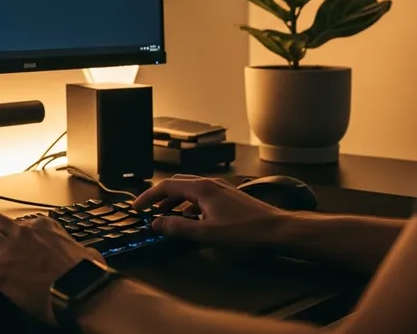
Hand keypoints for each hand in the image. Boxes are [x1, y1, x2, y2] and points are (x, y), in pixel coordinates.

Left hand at [0, 213, 104, 324]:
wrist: (80, 290)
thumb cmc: (86, 276)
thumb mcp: (86, 252)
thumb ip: (77, 249)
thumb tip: (87, 255)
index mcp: (45, 227)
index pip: (22, 222)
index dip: (13, 231)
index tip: (10, 238)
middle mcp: (24, 233)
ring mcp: (9, 249)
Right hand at [134, 175, 287, 248]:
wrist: (278, 231)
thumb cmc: (246, 232)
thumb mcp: (207, 234)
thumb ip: (179, 228)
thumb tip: (156, 224)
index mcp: (202, 188)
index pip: (167, 186)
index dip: (149, 196)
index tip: (138, 206)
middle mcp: (211, 184)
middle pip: (178, 184)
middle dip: (161, 196)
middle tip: (150, 209)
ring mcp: (222, 189)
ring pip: (191, 189)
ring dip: (176, 200)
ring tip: (168, 215)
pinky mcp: (230, 197)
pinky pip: (202, 195)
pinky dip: (190, 204)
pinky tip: (193, 218)